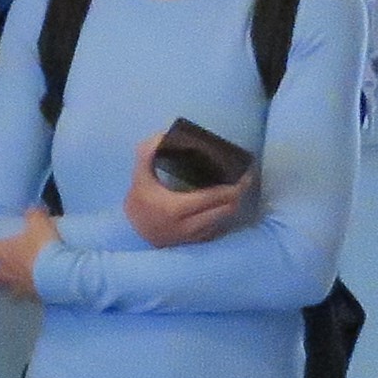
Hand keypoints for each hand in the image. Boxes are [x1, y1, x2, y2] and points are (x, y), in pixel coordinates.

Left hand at [0, 206, 61, 297]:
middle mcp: (8, 272)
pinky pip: (30, 298)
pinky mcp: (35, 297)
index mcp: (4, 252)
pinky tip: (33, 296)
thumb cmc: (43, 245)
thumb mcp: (39, 223)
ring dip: (8, 293)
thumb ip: (34, 215)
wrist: (58, 271)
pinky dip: (30, 297)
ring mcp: (20, 287)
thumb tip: (33, 208)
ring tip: (9, 296)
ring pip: (9, 293)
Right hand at [124, 136, 250, 246]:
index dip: (234, 186)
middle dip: (238, 193)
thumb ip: (148, 153)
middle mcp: (187, 225)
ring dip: (232, 204)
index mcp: (176, 208)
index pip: (215, 198)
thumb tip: (164, 135)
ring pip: (223, 220)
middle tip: (245, 178)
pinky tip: (226, 204)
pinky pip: (216, 229)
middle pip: (225, 210)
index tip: (246, 173)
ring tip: (238, 189)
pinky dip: (223, 216)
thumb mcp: (140, 175)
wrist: (131, 230)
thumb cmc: (139, 200)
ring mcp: (191, 236)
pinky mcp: (193, 243)